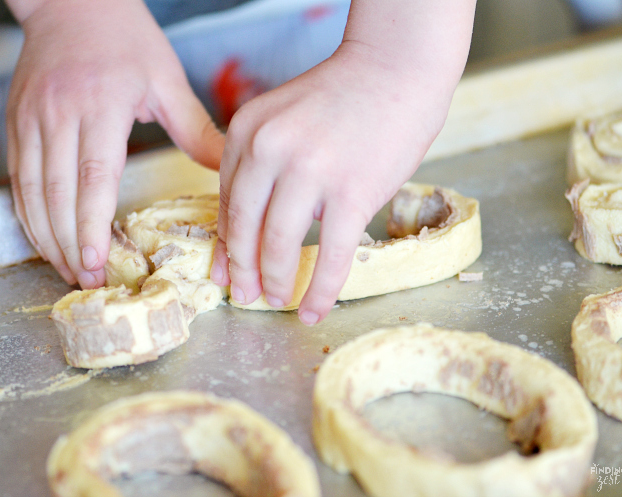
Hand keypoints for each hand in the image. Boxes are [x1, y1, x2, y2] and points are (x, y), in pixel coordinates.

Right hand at [6, 0, 223, 288]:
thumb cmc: (124, 37)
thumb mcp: (166, 78)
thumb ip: (195, 128)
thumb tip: (226, 171)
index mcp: (101, 104)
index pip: (92, 177)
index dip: (90, 226)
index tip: (96, 263)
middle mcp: (59, 113)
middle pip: (57, 193)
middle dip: (68, 244)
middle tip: (84, 280)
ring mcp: (30, 117)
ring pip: (31, 190)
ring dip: (44, 236)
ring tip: (64, 269)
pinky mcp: (14, 121)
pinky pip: (16, 177)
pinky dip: (26, 213)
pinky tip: (40, 238)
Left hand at [209, 0, 474, 324]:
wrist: (396, 69)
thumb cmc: (342, 98)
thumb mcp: (282, 119)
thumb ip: (261, 163)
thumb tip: (249, 227)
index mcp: (246, 132)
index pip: (228, 201)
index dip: (226, 244)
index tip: (224, 271)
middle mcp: (269, 150)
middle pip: (245, 227)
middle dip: (242, 271)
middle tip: (244, 296)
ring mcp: (309, 171)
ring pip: (279, 245)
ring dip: (275, 281)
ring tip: (276, 300)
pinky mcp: (351, 192)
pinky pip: (329, 255)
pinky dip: (320, 290)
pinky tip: (313, 309)